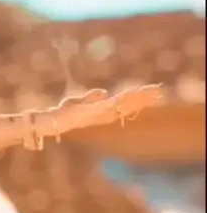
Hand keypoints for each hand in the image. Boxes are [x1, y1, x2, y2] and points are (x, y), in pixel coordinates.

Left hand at [44, 84, 164, 134]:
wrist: (52, 122)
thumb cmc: (63, 113)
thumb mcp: (78, 102)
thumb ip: (91, 97)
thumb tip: (103, 91)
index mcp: (102, 112)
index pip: (124, 105)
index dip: (137, 99)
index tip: (151, 93)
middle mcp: (104, 114)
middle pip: (128, 105)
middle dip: (144, 99)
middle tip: (160, 93)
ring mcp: (101, 113)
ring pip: (124, 104)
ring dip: (138, 98)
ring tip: (153, 92)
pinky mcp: (94, 111)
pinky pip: (113, 103)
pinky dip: (124, 98)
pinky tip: (133, 93)